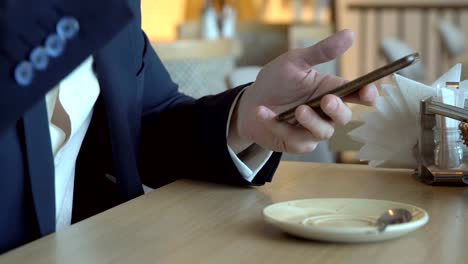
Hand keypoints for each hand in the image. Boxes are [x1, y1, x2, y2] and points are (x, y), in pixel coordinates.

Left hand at [228, 29, 377, 153]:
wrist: (249, 103)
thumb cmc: (276, 81)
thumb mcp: (295, 62)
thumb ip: (320, 52)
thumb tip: (349, 34)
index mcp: (330, 90)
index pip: (357, 94)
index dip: (367, 95)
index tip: (368, 92)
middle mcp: (325, 112)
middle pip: (344, 117)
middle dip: (337, 110)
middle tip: (327, 100)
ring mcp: (312, 130)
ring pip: (323, 132)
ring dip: (311, 121)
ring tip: (297, 110)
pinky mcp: (296, 143)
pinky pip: (294, 139)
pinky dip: (278, 126)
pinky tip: (263, 112)